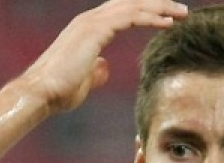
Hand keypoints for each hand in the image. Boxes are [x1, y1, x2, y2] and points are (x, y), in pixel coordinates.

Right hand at [18, 0, 188, 114]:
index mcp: (87, 28)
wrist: (40, 93)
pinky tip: (167, 22)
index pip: (122, 12)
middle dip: (158, 4)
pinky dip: (150, 17)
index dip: (146, 11)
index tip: (168, 18)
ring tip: (182, 13)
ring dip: (160, 7)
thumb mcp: (84, 80)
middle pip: (130, 2)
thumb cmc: (59, 91)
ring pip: (133, 5)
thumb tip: (105, 67)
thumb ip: (95, 72)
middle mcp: (89, 20)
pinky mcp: (95, 30)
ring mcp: (91, 22)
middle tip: (182, 10)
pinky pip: (129, 16)